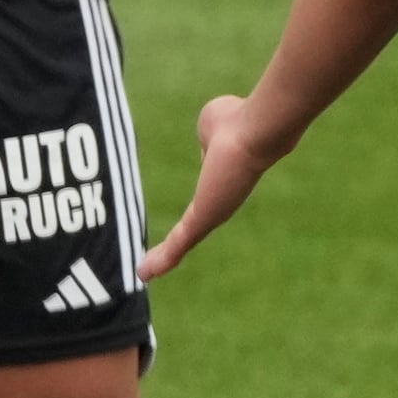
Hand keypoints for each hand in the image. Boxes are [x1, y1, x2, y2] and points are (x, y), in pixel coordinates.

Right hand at [138, 92, 278, 279]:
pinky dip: (161, 261)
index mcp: (220, 183)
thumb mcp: (210, 126)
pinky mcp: (204, 219)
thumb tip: (209, 137)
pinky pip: (178, 244)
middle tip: (154, 264)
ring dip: (163, 260)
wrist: (254, 134)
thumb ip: (206, 136)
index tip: (181, 227)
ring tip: (143, 275)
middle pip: (193, 230)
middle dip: (173, 248)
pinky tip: (143, 275)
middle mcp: (218, 204)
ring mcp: (212, 214)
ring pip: (184, 242)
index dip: (190, 214)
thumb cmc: (237, 122)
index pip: (203, 205)